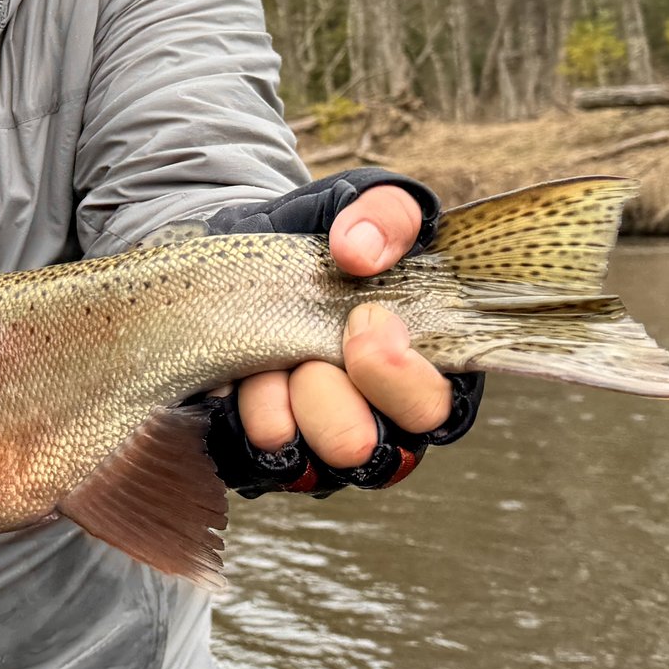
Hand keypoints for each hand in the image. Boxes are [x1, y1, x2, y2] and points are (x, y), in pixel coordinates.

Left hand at [234, 184, 454, 469]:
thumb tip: (361, 252)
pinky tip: (232, 383)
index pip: (435, 409)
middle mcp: (378, 422)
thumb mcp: (359, 201)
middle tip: (307, 354)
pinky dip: (240, 422)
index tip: (365, 323)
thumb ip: (382, 213)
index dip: (402, 379)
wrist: (241, 252)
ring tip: (263, 367)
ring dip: (280, 411)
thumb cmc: (321, 234)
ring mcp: (319, 446)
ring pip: (313, 466)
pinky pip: (254, 464)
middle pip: (372, 454)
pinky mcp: (261, 454)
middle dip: (331, 400)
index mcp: (422, 369)